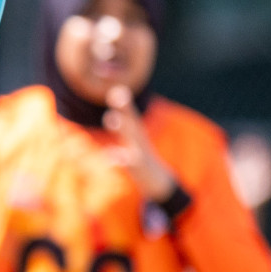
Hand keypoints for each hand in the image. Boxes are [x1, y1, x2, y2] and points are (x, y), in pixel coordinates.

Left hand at [103, 86, 177, 202]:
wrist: (160, 182)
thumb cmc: (144, 161)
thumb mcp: (134, 144)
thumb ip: (124, 128)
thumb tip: (110, 115)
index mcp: (138, 134)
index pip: (130, 115)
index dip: (123, 103)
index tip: (117, 89)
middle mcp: (140, 141)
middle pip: (132, 122)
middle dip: (124, 108)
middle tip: (117, 93)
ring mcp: (141, 155)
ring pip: (132, 140)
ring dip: (122, 128)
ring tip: (111, 117)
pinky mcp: (140, 170)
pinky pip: (130, 164)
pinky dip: (121, 160)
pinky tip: (110, 156)